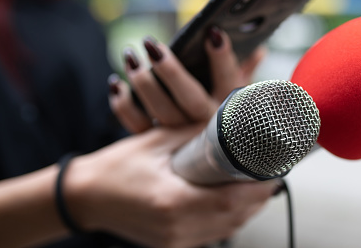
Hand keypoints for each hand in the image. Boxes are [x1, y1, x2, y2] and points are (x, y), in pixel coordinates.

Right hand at [65, 126, 276, 247]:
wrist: (85, 196)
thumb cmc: (116, 166)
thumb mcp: (158, 141)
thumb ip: (196, 134)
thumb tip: (231, 124)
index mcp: (171, 202)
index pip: (230, 201)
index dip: (258, 189)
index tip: (275, 173)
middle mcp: (175, 228)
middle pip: (234, 218)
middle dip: (258, 198)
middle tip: (272, 176)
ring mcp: (173, 240)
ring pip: (226, 229)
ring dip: (246, 210)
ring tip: (259, 188)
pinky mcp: (171, 244)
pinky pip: (211, 234)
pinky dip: (228, 219)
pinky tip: (233, 202)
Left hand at [109, 26, 265, 132]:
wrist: (208, 168)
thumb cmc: (223, 120)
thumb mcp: (239, 98)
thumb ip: (245, 73)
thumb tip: (259, 50)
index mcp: (229, 109)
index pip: (229, 81)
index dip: (222, 59)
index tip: (213, 32)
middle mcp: (206, 126)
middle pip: (189, 99)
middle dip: (171, 71)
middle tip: (153, 45)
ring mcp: (181, 138)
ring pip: (160, 111)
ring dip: (142, 83)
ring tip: (131, 56)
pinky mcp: (156, 144)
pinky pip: (137, 125)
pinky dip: (123, 105)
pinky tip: (116, 83)